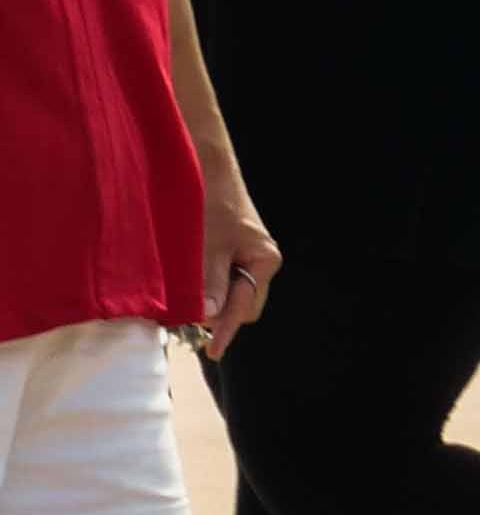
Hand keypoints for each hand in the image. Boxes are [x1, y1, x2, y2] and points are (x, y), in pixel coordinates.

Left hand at [192, 169, 281, 358]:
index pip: (245, 308)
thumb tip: (209, 317)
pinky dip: (201, 286)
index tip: (213, 351)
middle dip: (216, 314)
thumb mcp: (207, 245)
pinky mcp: (227, 251)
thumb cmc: (209, 200)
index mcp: (263, 261)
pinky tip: (184, 280)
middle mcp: (258, 262)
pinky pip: (218, 280)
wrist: (203, 163)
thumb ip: (210, 283)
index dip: (226, 329)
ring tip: (180, 295)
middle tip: (184, 316)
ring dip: (206, 300)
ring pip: (227, 294)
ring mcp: (243, 257)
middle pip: (240, 305)